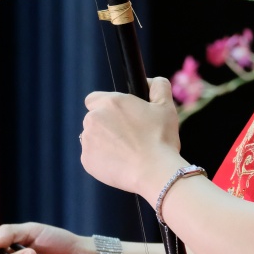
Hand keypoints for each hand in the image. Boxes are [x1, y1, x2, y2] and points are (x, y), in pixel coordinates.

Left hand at [80, 77, 181, 197]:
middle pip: (94, 119)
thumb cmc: (161, 139)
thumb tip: (149, 81)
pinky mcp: (86, 161)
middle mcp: (93, 118)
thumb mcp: (166, 107)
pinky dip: (103, 160)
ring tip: (127, 152)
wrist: (154, 172)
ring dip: (105, 142)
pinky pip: (92, 157)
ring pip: (93, 138)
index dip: (106, 107)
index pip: (94, 99)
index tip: (118, 117)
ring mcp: (87, 140)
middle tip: (128, 137)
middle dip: (107, 126)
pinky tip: (121, 164)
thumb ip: (158, 86)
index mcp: (110, 102)